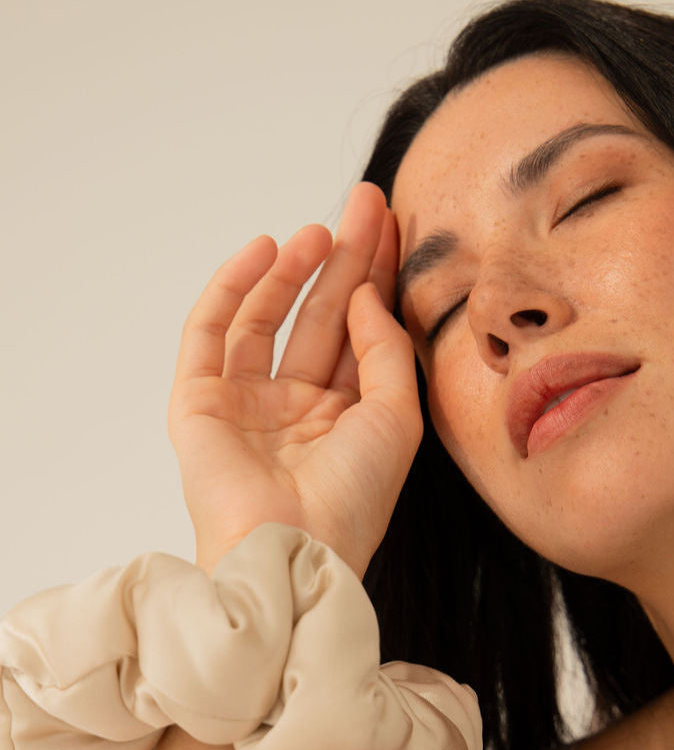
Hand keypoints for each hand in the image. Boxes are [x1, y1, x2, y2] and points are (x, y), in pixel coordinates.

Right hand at [167, 183, 421, 575]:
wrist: (296, 546)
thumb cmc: (355, 496)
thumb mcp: (395, 416)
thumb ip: (384, 349)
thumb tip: (364, 294)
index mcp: (348, 416)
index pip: (361, 331)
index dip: (374, 277)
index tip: (391, 224)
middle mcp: (299, 407)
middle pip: (321, 316)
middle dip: (342, 259)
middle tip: (362, 203)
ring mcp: (248, 404)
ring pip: (268, 320)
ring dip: (292, 271)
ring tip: (319, 231)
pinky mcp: (201, 403)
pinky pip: (212, 334)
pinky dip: (232, 290)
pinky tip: (262, 252)